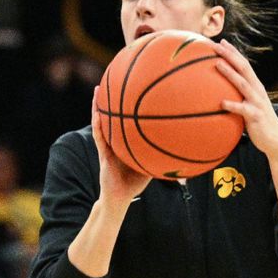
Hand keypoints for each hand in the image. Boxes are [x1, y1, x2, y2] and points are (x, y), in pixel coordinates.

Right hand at [92, 87, 150, 206]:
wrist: (119, 198)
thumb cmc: (134, 183)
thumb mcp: (151, 166)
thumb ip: (161, 155)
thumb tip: (180, 148)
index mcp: (125, 141)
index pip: (126, 120)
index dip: (128, 105)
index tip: (134, 87)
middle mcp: (115, 140)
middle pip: (113, 115)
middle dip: (113, 98)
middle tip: (115, 79)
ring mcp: (107, 146)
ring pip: (102, 121)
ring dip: (99, 106)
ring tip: (98, 90)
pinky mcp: (102, 154)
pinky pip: (100, 137)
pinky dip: (98, 125)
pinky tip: (97, 113)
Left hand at [213, 39, 277, 156]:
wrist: (276, 139)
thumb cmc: (258, 122)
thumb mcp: (249, 105)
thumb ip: (238, 96)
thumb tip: (219, 94)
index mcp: (255, 85)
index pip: (244, 64)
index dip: (233, 52)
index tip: (221, 42)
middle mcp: (257, 90)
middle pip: (243, 68)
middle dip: (230, 55)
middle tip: (216, 45)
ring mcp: (257, 102)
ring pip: (242, 84)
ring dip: (230, 73)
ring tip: (217, 64)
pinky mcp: (256, 115)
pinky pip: (242, 109)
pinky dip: (232, 105)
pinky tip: (221, 102)